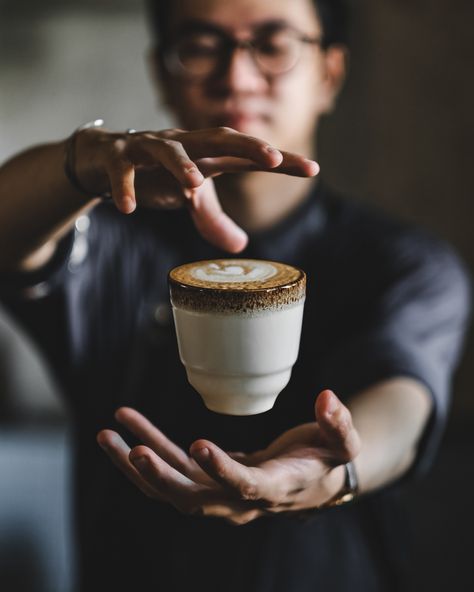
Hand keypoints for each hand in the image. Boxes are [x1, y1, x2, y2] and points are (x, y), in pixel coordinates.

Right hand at [73, 126, 318, 252]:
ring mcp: (150, 146)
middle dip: (248, 145)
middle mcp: (184, 144)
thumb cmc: (157, 175)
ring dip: (181, 164)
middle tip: (273, 159)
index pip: (249, 155)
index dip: (280, 160)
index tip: (313, 169)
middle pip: (220, 138)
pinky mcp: (118, 155)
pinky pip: (122, 169)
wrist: (104, 159)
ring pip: (168, 148)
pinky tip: (129, 208)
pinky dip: (124, 186)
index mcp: (206, 155)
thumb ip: (214, 220)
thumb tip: (242, 247)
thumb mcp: (189, 200)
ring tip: (193, 185)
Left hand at [97, 390, 360, 525]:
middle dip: (162, 477)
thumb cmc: (328, 460)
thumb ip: (338, 424)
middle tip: (133, 449)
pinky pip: (170, 470)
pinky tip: (125, 430)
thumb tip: (328, 398)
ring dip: (139, 464)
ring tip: (109, 434)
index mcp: (275, 490)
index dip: (223, 471)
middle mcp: (240, 501)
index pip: (246, 487)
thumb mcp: (343, 442)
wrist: (312, 483)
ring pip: (172, 488)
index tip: (200, 445)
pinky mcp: (206, 480)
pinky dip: (147, 452)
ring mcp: (219, 494)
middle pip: (195, 499)